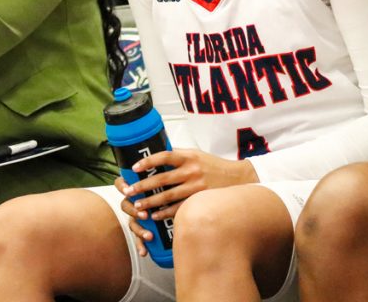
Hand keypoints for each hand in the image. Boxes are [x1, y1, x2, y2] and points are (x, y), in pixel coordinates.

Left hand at [116, 148, 257, 255]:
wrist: (238, 178)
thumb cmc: (213, 166)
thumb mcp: (197, 154)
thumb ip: (178, 154)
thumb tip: (157, 151)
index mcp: (189, 157)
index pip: (165, 156)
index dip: (148, 161)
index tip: (135, 167)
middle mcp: (192, 171)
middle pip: (162, 179)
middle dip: (143, 186)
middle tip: (128, 191)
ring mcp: (197, 187)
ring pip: (169, 196)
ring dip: (151, 202)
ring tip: (138, 206)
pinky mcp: (201, 201)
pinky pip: (180, 208)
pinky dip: (166, 213)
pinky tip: (155, 215)